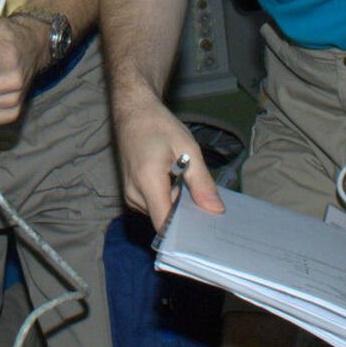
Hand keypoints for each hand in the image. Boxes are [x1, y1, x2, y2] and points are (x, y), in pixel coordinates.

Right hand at [113, 93, 220, 221]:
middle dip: (186, 216)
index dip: (184, 233)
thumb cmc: (159, 126)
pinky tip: (179, 184)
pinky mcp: (132, 194)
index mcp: (147, 181)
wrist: (134, 112)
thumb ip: (201, 182)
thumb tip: (215, 210)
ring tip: (192, 188)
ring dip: (177, 205)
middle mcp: (134, 194)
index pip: (164, 224)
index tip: (205, 233)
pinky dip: (168, 199)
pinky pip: (154, 205)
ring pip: (160, 213)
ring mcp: (130, 195)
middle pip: (164, 220)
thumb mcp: (187, 148)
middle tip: (209, 207)